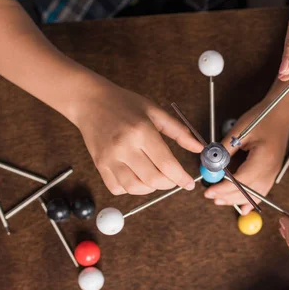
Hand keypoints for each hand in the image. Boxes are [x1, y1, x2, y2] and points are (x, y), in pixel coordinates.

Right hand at [74, 78, 203, 194]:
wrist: (90, 101)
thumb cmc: (124, 104)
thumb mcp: (155, 111)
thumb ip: (179, 131)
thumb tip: (198, 148)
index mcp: (141, 131)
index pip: (166, 164)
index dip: (181, 178)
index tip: (189, 183)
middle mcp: (124, 146)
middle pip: (153, 180)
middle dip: (169, 184)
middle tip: (173, 178)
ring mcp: (109, 158)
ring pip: (135, 188)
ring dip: (151, 189)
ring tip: (155, 177)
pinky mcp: (99, 165)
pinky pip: (118, 188)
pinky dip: (131, 188)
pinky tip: (137, 176)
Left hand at [203, 100, 288, 213]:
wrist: (281, 112)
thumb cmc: (262, 117)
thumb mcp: (240, 130)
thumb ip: (225, 149)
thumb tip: (211, 163)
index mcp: (263, 159)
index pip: (241, 180)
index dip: (224, 188)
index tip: (209, 191)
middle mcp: (271, 169)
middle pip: (247, 191)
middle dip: (227, 196)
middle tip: (210, 196)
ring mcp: (273, 172)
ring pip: (254, 194)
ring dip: (236, 200)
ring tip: (219, 200)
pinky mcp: (272, 171)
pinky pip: (262, 191)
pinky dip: (251, 200)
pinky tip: (244, 208)